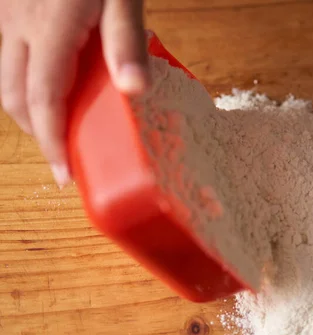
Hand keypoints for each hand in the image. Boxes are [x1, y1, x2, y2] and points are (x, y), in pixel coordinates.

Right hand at [0, 0, 147, 186]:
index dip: (52, 143)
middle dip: (38, 134)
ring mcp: (8, 13)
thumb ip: (126, 40)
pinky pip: (8, 55)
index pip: (43, 100)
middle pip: (15, 96)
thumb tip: (134, 92)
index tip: (66, 176)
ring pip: (5, 77)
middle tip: (66, 158)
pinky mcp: (10, 6)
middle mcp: (18, 23)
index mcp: (50, 27)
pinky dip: (25, 82)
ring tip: (60, 130)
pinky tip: (51, 86)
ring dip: (29, 111)